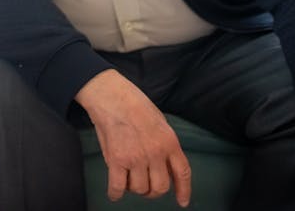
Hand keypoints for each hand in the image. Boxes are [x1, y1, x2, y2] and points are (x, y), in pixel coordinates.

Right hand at [75, 69, 191, 206]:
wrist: (110, 94)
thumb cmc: (133, 103)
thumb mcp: (160, 121)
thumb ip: (165, 144)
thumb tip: (164, 164)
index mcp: (169, 142)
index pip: (183, 173)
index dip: (184, 191)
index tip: (182, 202)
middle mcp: (156, 153)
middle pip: (160, 187)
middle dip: (152, 191)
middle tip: (145, 186)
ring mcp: (136, 158)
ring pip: (139, 188)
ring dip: (133, 188)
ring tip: (127, 179)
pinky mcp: (116, 159)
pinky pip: (118, 186)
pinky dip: (116, 193)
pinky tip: (114, 193)